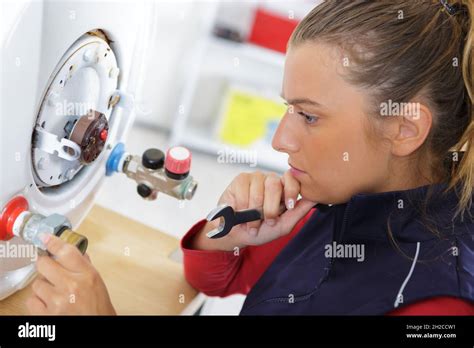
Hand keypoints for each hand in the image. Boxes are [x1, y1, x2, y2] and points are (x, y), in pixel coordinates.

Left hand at [27, 234, 115, 314]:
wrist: (98, 327)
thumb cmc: (99, 308)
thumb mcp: (97, 282)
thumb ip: (85, 266)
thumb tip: (74, 252)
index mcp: (87, 275)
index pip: (66, 251)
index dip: (53, 242)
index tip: (45, 237)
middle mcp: (72, 285)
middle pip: (44, 263)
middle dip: (46, 265)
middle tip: (50, 270)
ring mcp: (57, 301)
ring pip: (36, 283)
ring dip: (43, 286)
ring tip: (54, 292)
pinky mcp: (47, 314)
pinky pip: (31, 300)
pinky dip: (38, 301)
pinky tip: (49, 303)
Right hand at [200, 171, 315, 249]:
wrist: (237, 235)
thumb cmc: (261, 230)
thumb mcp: (283, 225)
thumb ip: (299, 211)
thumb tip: (316, 198)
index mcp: (283, 189)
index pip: (292, 179)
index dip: (291, 191)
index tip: (289, 206)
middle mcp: (271, 180)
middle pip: (274, 184)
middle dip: (270, 208)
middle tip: (267, 221)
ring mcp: (255, 178)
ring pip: (258, 190)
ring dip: (253, 212)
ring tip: (251, 222)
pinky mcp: (240, 180)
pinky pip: (243, 191)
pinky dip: (242, 206)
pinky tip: (240, 212)